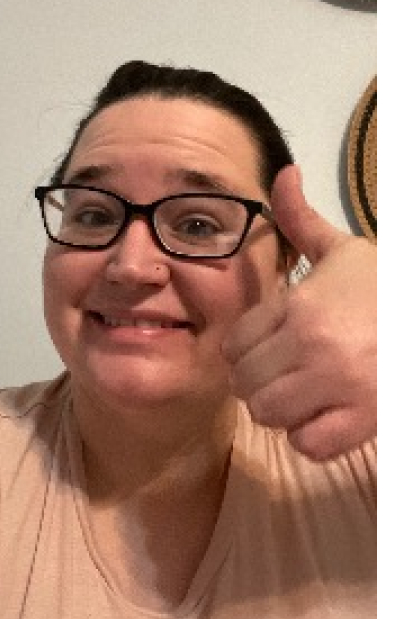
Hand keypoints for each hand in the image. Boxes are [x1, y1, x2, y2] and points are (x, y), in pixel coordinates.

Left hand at [222, 164, 376, 460]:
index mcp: (300, 306)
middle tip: (280, 372)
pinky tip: (324, 414)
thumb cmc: (384, 288)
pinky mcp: (361, 420)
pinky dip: (310, 435)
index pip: (234, 344)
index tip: (266, 345)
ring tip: (300, 393)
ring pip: (269, 415)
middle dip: (257, 380)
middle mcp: (311, 347)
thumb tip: (282, 174)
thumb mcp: (343, 251)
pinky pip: (308, 444)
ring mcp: (336, 387)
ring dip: (279, 408)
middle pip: (245, 383)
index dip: (246, 348)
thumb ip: (301, 219)